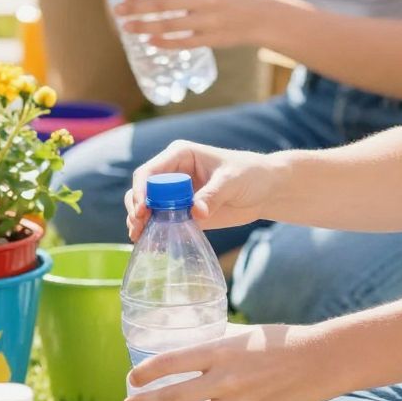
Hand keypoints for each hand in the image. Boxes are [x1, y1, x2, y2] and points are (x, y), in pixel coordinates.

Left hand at [116, 0, 267, 50]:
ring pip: (169, 26)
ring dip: (144, 27)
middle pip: (162, 4)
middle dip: (136, 8)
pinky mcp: (212, 39)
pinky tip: (148, 40)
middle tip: (118, 10)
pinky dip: (163, 42)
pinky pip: (182, 43)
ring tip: (127, 27)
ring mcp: (209, 20)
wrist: (261, 15)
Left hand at [124, 320, 337, 400]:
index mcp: (219, 350)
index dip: (146, 372)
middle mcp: (224, 379)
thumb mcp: (240, 335)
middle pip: (172, 396)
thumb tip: (184, 355)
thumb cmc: (279, 342)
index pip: (170, 362)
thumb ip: (212, 347)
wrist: (318, 361)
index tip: (132, 378)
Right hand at [125, 138, 279, 240]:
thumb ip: (213, 195)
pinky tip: (151, 245)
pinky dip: (153, 232)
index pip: (149, 171)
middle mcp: (172, 173)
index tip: (142, 209)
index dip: (141, 190)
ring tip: (139, 237)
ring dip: (139, 221)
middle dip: (136, 208)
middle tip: (139, 226)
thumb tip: (195, 212)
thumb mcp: (232, 181)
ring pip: (146, 207)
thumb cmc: (250, 174)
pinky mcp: (182, 212)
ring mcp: (175, 194)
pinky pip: (161, 222)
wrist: (266, 189)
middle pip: (142, 190)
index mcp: (179, 155)